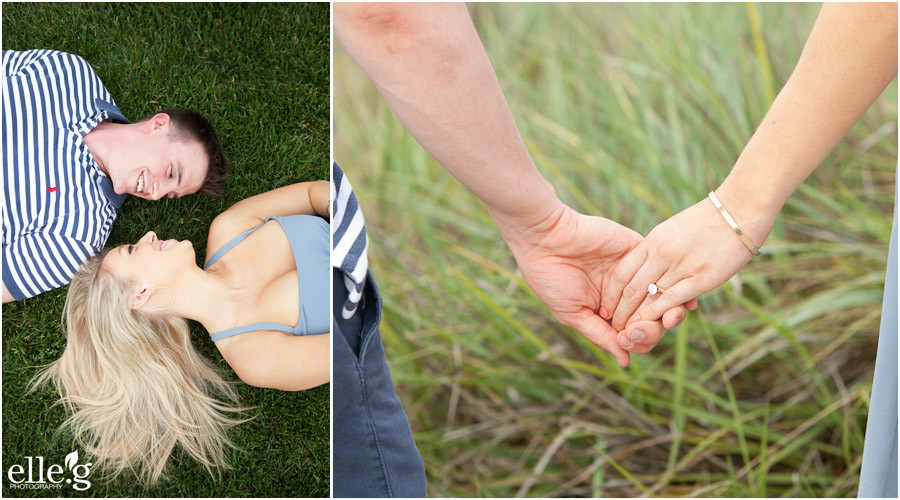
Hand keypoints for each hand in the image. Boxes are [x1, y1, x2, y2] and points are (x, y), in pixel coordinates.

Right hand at [494, 202, 689, 366]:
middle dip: (653, 329)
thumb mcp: (573, 314)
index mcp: (608, 310)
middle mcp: (624, 292)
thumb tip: (626, 361)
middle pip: (653, 318)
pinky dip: (672, 284)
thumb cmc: (550, 278)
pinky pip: (661, 269)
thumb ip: (601, 336)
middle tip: (640, 329)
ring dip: (668, 310)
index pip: (634, 333)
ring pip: (662, 295)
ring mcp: (633, 271)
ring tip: (664, 318)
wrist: (544, 238)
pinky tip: (677, 297)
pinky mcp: (638, 249)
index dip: (637, 341)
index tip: (626, 340)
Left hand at [601, 193, 775, 351]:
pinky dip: (656, 313)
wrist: (739, 209)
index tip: (605, 307)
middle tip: (613, 327)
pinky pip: (671, 298)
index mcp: (652, 241)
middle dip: (619, 311)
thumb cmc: (707, 220)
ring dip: (635, 317)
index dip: (611, 293)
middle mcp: (661, 254)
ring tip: (626, 332)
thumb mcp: (672, 230)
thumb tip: (646, 266)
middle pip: (630, 288)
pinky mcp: (701, 277)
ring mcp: (680, 265)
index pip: (621, 272)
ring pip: (648, 296)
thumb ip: (657, 249)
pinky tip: (648, 323)